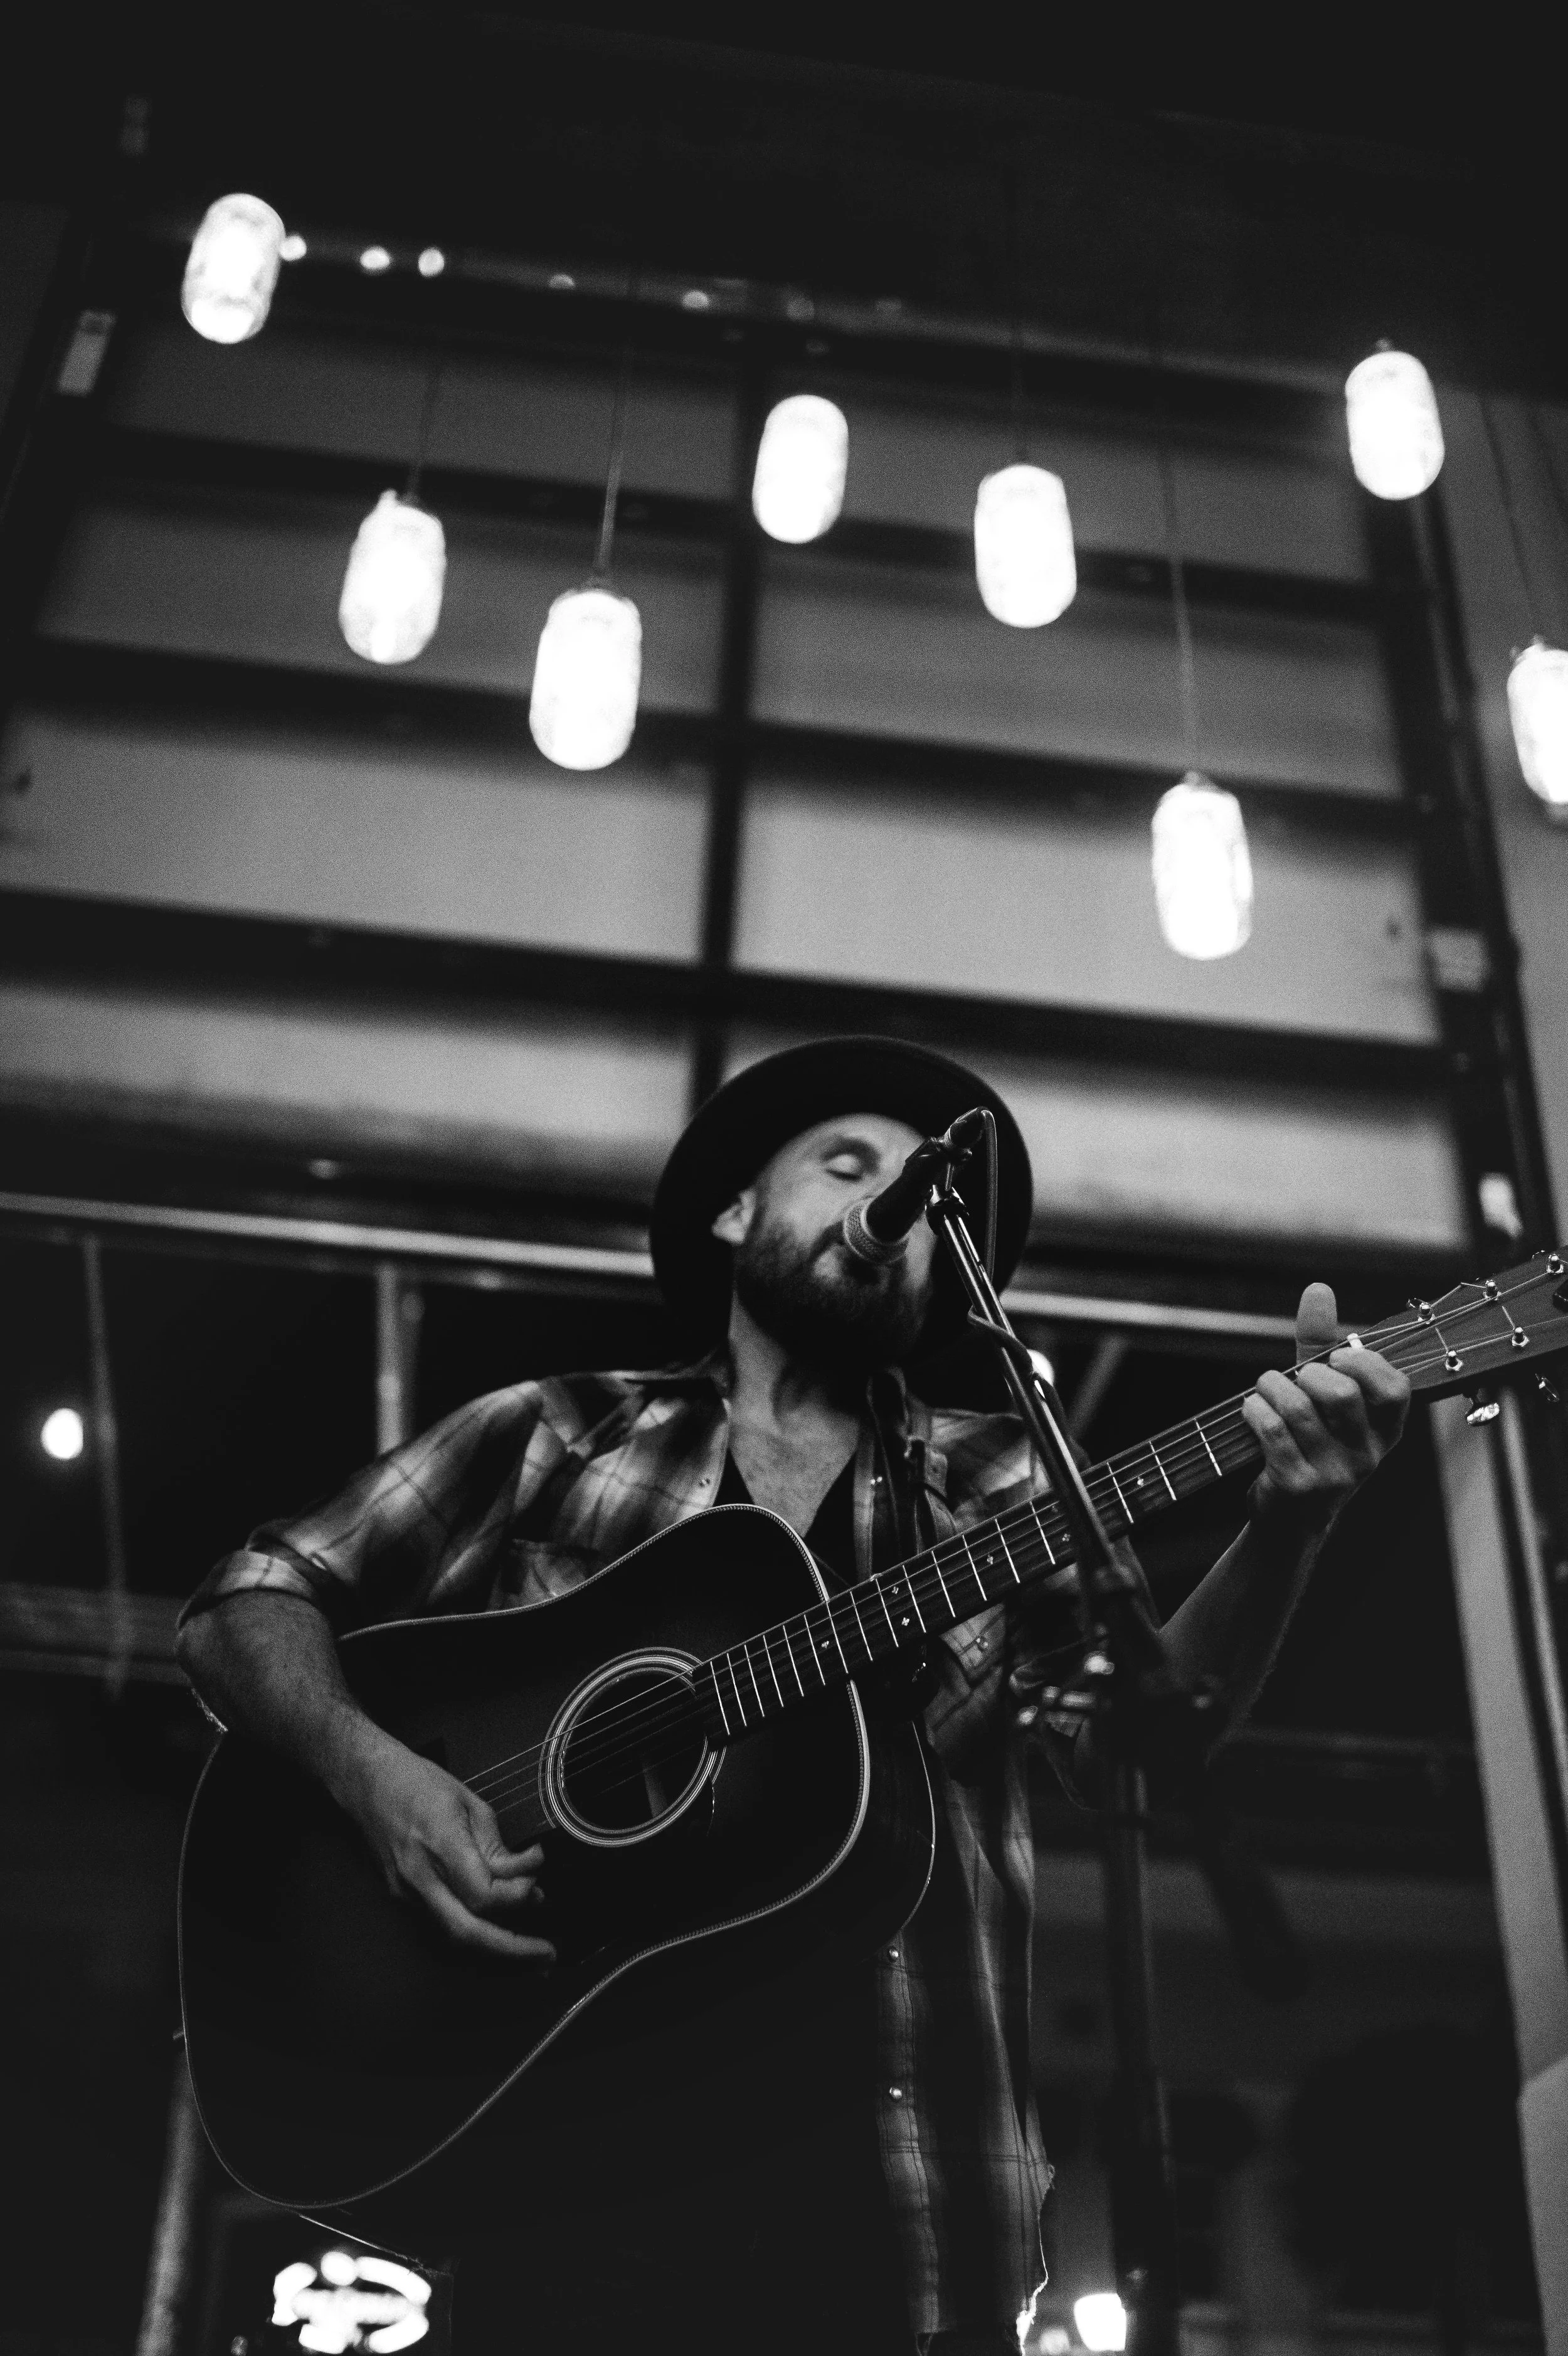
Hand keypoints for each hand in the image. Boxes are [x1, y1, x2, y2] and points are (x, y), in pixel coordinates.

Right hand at [339, 1729, 554, 1964]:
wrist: (367, 1784)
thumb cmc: (418, 1783)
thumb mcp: (470, 1803)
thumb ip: (497, 1847)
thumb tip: (525, 1878)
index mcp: (439, 1844)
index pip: (483, 1893)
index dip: (517, 1895)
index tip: (536, 1881)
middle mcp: (419, 1877)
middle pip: (467, 1932)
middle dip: (511, 1950)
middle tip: (545, 1955)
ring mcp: (406, 1894)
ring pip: (453, 1940)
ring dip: (494, 1952)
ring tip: (528, 1955)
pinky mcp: (401, 1901)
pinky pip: (441, 1929)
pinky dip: (472, 1939)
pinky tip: (496, 1939)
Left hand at [1241, 1282, 1409, 1534]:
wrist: (1290, 1520)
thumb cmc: (1309, 1443)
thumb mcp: (1322, 1398)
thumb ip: (1322, 1343)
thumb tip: (1318, 1288)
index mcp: (1385, 1432)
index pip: (1396, 1389)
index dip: (1363, 1363)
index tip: (1336, 1358)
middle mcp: (1367, 1455)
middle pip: (1343, 1394)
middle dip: (1309, 1373)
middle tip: (1295, 1378)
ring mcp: (1334, 1475)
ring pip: (1299, 1408)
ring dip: (1270, 1387)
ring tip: (1264, 1390)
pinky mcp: (1297, 1486)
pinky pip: (1271, 1431)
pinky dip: (1254, 1409)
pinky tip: (1250, 1410)